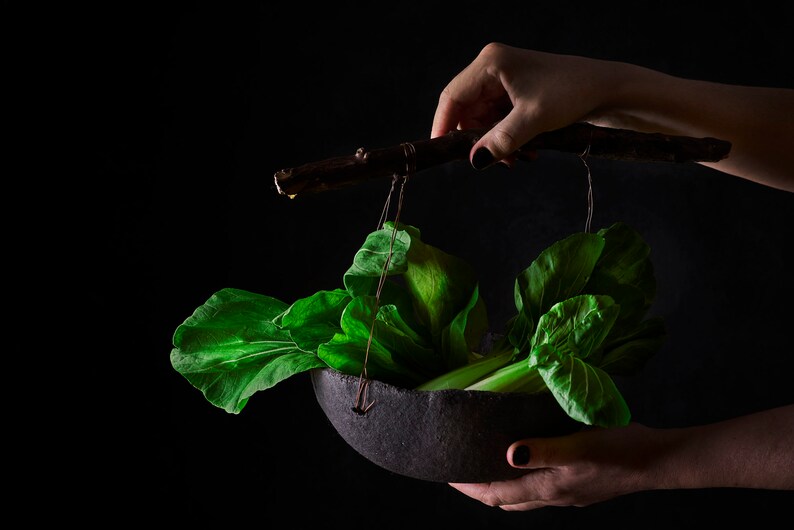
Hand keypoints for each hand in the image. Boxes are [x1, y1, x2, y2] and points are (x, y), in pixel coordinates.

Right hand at [431, 43, 626, 167]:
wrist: (608, 89)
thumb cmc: (573, 93)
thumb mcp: (534, 120)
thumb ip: (501, 141)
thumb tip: (475, 161)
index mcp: (491, 63)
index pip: (452, 96)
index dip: (443, 125)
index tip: (442, 151)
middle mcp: (493, 68)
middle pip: (465, 111)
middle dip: (477, 140)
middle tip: (494, 162)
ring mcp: (503, 81)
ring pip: (482, 120)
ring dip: (495, 143)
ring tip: (518, 158)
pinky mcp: (514, 93)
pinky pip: (497, 121)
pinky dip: (506, 139)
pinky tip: (524, 151)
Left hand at [449, 405, 793, 509]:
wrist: (657, 461)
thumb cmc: (618, 450)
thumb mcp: (579, 446)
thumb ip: (543, 450)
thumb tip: (508, 455)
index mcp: (547, 487)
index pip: (495, 494)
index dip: (468, 487)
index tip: (445, 474)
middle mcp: (552, 497)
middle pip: (503, 500)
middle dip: (477, 490)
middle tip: (457, 470)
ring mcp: (566, 496)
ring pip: (521, 497)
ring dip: (498, 488)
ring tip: (482, 468)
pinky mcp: (578, 489)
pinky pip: (538, 490)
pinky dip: (520, 482)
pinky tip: (523, 464)